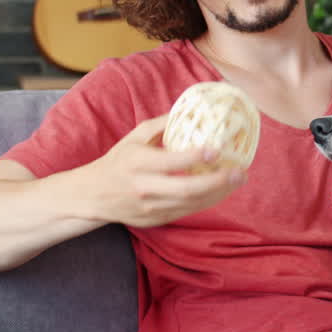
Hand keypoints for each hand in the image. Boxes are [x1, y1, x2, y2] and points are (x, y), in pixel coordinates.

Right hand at [86, 115, 246, 227]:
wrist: (93, 195)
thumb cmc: (118, 161)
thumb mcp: (134, 138)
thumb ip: (161, 125)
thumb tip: (190, 111)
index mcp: (137, 163)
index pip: (169, 162)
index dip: (194, 157)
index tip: (216, 149)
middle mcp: (143, 187)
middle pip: (186, 189)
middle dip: (216, 181)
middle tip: (238, 171)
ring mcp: (150, 207)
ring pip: (191, 204)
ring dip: (218, 193)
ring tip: (237, 179)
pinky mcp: (156, 220)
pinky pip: (187, 212)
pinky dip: (207, 202)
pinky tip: (221, 190)